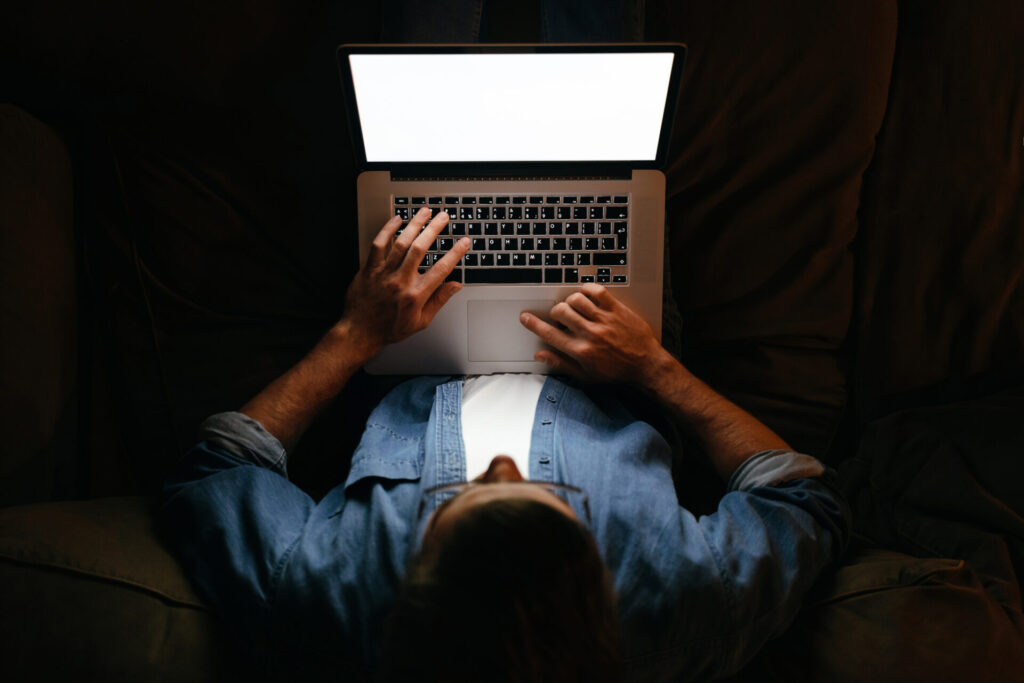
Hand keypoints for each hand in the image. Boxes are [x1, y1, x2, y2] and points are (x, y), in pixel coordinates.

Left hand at [341, 207, 470, 354]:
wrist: (360, 332)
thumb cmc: (390, 328)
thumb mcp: (421, 321)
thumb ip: (439, 300)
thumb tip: (456, 285)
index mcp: (416, 295)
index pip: (441, 269)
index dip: (455, 253)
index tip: (464, 242)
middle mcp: (400, 281)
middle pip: (421, 248)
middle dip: (434, 229)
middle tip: (443, 217)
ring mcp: (383, 273)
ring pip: (401, 243)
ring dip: (414, 224)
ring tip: (425, 212)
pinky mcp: (369, 269)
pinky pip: (378, 244)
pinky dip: (387, 230)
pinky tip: (396, 219)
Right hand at [519, 283, 669, 385]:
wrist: (645, 365)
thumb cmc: (617, 372)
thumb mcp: (586, 376)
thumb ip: (561, 364)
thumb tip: (541, 356)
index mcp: (581, 351)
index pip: (550, 334)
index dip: (533, 324)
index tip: (525, 317)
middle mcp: (591, 334)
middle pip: (561, 312)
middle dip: (555, 312)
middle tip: (560, 317)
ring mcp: (605, 320)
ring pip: (577, 299)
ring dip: (571, 301)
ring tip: (574, 308)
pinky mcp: (617, 310)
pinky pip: (598, 292)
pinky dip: (588, 290)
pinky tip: (587, 296)